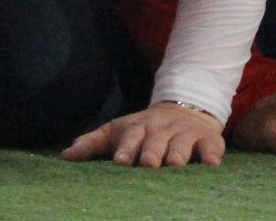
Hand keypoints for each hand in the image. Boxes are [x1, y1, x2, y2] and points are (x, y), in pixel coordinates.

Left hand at [61, 100, 223, 167]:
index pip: (130, 138)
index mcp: (138, 129)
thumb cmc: (143, 131)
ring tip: (175, 164)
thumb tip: (64, 157)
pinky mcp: (208, 140)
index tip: (120, 161)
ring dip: (178, 154)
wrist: (183, 111)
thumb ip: (91, 143)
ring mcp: (185, 134)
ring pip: (182, 144)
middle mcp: (161, 130)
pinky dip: (212, 155)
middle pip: (156, 141)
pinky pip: (211, 147)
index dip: (125, 149)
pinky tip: (211, 164)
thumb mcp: (116, 132)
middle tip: (148, 164)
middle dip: (151, 152)